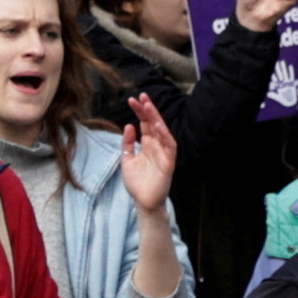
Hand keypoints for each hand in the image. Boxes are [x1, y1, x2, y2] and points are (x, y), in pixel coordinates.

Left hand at [119, 94, 179, 213]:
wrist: (143, 201)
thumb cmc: (137, 182)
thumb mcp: (127, 159)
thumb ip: (127, 144)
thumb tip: (129, 126)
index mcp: (147, 144)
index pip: (144, 124)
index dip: (140, 112)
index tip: (133, 99)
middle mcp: (156, 146)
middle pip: (153, 124)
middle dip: (148, 110)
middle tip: (142, 96)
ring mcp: (163, 153)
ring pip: (162, 132)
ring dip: (156, 119)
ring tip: (149, 106)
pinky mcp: (169, 162)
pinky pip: (170, 146)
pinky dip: (165, 136)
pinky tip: (158, 126)